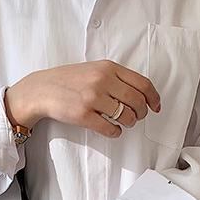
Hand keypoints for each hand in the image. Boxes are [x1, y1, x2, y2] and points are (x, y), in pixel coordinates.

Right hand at [4, 61, 159, 137]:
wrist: (43, 89)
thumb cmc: (70, 80)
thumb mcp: (95, 68)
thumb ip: (116, 77)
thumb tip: (142, 93)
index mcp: (108, 67)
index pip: (142, 83)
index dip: (154, 97)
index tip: (156, 107)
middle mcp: (102, 80)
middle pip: (137, 101)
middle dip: (141, 113)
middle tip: (137, 116)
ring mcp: (93, 98)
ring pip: (126, 116)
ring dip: (129, 123)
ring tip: (123, 122)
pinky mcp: (84, 115)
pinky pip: (110, 129)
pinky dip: (115, 132)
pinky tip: (111, 129)